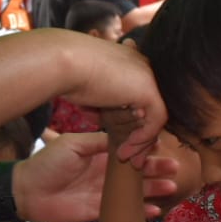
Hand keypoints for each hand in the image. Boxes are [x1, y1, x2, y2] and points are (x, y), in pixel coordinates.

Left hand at [14, 133, 178, 221]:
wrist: (28, 191)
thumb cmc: (48, 163)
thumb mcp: (73, 144)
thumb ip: (98, 142)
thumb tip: (123, 136)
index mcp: (101, 155)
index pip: (128, 151)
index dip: (145, 149)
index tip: (162, 144)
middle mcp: (106, 173)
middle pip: (138, 171)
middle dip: (156, 168)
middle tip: (174, 167)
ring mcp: (105, 193)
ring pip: (136, 192)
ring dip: (154, 189)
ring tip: (171, 186)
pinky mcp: (100, 211)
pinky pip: (124, 211)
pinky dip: (141, 211)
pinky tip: (156, 210)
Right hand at [60, 36, 165, 164]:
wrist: (63, 63)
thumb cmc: (65, 73)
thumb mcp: (86, 89)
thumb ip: (99, 101)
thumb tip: (99, 117)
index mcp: (129, 64)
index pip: (139, 99)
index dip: (131, 123)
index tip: (119, 142)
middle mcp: (143, 67)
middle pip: (150, 109)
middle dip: (140, 137)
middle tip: (126, 156)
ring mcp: (148, 77)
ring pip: (155, 117)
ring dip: (141, 142)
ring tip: (125, 158)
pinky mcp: (149, 90)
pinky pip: (157, 120)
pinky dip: (143, 138)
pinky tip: (126, 148)